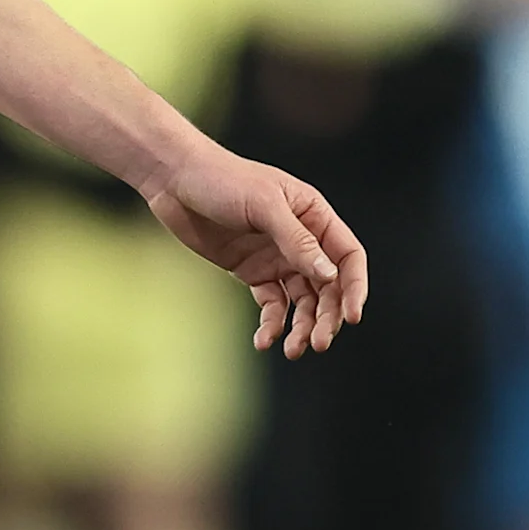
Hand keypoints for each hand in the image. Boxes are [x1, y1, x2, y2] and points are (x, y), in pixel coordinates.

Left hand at [144, 141, 366, 357]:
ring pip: (301, 301)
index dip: (354, 287)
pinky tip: (263, 341)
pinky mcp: (251, 271)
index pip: (347, 256)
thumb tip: (330, 276)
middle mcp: (301, 239)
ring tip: (291, 350)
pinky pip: (271, 304)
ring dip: (300, 327)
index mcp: (314, 215)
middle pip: (328, 287)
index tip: (353, 317)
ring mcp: (276, 257)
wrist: (174, 179)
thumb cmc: (222, 179)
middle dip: (326, 317)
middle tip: (318, 343)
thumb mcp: (264, 205)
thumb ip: (297, 241)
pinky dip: (271, 324)